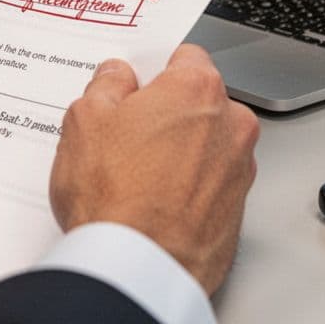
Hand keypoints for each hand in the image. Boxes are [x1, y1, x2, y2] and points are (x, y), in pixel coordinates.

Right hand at [49, 44, 258, 295]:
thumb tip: (116, 78)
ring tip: (136, 177)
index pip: (185, 56)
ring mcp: (239, 168)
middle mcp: (230, 123)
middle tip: (126, 136)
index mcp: (197, 88)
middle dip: (167, 113)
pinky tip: (154, 202)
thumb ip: (106, 86)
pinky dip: (188, 187)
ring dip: (179, 152)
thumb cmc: (115, 197)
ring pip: (206, 144)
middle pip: (198, 101)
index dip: (154, 71)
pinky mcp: (237, 208)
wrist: (138, 268)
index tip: (134, 88)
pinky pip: (210, 182)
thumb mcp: (85, 120)